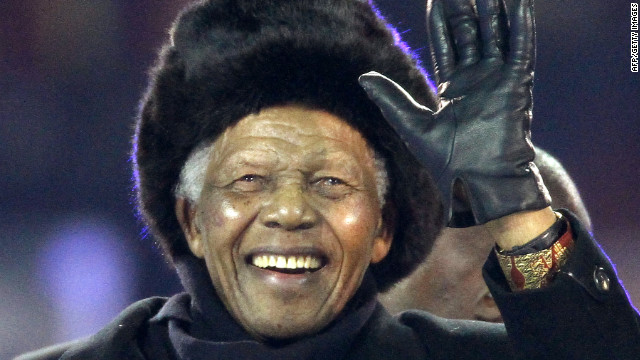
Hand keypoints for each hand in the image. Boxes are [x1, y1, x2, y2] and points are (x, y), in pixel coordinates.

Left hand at [359, 0, 549, 225]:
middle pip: (470, 31)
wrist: (477, 182)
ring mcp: (498, 79)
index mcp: (455, 87)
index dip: (442, 18)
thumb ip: (391, 98)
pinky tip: (517, 1)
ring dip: (493, 7)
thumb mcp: (412, 124)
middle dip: (464, 5)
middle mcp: (478, 79)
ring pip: (495, 32)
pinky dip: (520, 23)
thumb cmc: (448, 162)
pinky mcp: (516, 84)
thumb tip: (363, 78)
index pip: (448, 42)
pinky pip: (520, 46)